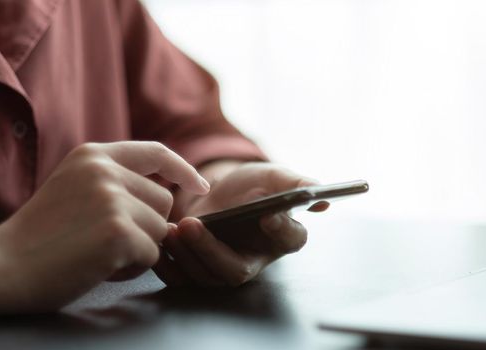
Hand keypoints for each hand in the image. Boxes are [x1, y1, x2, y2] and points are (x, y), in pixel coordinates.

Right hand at [0, 142, 208, 313]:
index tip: (201, 186)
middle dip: (147, 226)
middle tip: (104, 240)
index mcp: (94, 155)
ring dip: (139, 248)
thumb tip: (169, 195)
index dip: (184, 169)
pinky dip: (131, 267)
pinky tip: (98, 265)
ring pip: (161, 228)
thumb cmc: (39, 236)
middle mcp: (105, 170)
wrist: (1, 266)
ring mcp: (112, 198)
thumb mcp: (75, 188)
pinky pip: (151, 254)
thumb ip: (116, 183)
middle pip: (164, 200)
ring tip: (98, 252)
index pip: (156, 152)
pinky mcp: (118, 230)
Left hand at [153, 162, 326, 286]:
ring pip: (205, 276)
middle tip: (191, 224)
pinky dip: (168, 265)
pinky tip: (162, 241)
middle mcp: (256, 260)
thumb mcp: (276, 177)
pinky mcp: (198, 270)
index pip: (290, 238)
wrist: (221, 192)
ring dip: (185, 255)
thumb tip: (323, 199)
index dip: (280, 230)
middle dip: (210, 250)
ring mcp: (225, 268)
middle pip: (236, 270)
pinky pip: (181, 279)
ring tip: (173, 228)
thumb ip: (298, 183)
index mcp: (283, 236)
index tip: (268, 214)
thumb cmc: (254, 186)